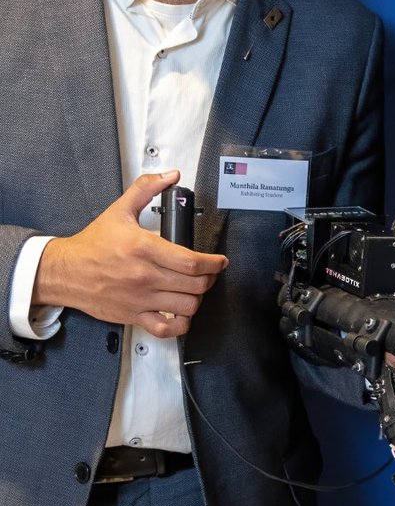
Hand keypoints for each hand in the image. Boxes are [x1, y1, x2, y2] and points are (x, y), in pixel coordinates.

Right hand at [31, 171, 227, 337]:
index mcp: (144, 249)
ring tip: (195, 289)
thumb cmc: (92, 244)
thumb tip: (170, 176)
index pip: (192, 262)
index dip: (214, 263)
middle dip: (209, 279)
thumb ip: (146, 189)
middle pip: (196, 284)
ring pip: (187, 306)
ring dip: (198, 298)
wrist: (63, 272)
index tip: (220, 261)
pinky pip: (166, 329)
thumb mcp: (119, 210)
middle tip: (208, 273)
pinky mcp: (133, 316)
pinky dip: (181, 324)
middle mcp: (144, 276)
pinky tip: (181, 313)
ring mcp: (139, 299)